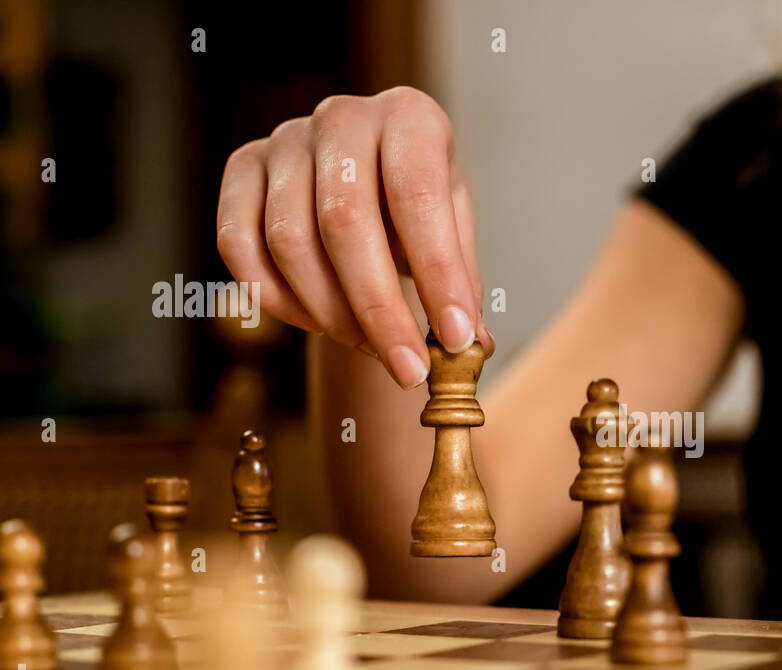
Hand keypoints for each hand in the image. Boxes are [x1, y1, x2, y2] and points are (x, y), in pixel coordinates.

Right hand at [217, 86, 490, 389]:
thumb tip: (470, 348)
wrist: (369, 177)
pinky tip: (319, 324)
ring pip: (288, 241)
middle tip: (408, 370)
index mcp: (410, 118)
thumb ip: (461, 285)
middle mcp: (343, 117)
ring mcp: (284, 140)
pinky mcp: (241, 169)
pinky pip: (240, 247)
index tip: (454, 339)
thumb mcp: (455, 232)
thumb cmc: (419, 207)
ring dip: (331, 313)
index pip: (417, 197)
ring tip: (371, 347)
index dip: (436, 274)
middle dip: (379, 310)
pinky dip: (278, 300)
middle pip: (343, 221)